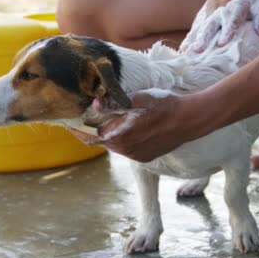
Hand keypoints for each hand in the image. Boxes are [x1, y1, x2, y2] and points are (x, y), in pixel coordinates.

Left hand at [69, 90, 196, 162]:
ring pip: (114, 145)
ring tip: (107, 120)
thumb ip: (114, 102)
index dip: (76, 129)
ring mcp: (136, 156)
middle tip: (86, 116)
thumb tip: (95, 103)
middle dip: (92, 130)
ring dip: (109, 134)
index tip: (68, 122)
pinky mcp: (146, 157)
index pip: (88, 136)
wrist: (190, 119)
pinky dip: (123, 139)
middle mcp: (125, 151)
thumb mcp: (138, 99)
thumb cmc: (164, 105)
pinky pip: (128, 149)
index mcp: (119, 137)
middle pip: (100, 141)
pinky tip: (129, 127)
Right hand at [181, 0, 258, 52]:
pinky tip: (183, 51)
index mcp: (236, 7)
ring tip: (188, 52)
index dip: (226, 31)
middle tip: (199, 49)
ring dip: (194, 40)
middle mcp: (220, 10)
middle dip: (205, 37)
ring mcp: (208, 14)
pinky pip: (194, 29)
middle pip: (211, 24)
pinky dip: (188, 39)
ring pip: (200, 27)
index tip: (221, 43)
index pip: (231, 19)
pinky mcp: (201, 17)